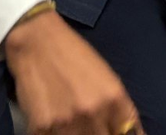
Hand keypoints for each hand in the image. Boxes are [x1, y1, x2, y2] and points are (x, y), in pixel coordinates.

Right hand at [4, 10, 140, 134]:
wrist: (37, 41)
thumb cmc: (73, 55)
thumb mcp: (106, 77)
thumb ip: (119, 109)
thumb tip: (126, 131)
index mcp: (114, 98)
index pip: (129, 134)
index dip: (120, 134)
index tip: (113, 131)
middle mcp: (94, 112)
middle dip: (97, 133)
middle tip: (88, 123)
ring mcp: (68, 122)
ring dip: (74, 134)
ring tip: (69, 120)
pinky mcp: (42, 127)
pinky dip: (54, 134)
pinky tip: (53, 122)